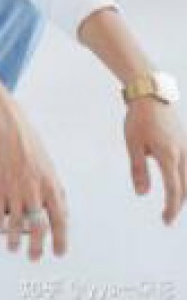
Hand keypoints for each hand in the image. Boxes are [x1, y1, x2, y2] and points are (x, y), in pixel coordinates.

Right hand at [0, 93, 67, 260]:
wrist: (3, 121)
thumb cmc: (26, 138)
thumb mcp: (47, 161)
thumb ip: (53, 185)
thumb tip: (59, 206)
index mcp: (50, 181)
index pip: (60, 218)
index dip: (60, 239)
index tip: (59, 251)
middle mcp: (33, 187)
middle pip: (38, 226)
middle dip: (37, 246)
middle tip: (34, 256)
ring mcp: (13, 185)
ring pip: (16, 222)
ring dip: (14, 239)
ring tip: (13, 248)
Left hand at [124, 98, 186, 223]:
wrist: (151, 95)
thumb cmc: (139, 119)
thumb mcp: (133, 144)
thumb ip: (138, 169)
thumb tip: (142, 194)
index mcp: (169, 155)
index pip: (173, 189)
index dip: (171, 207)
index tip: (166, 221)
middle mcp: (182, 153)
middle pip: (185, 186)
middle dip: (178, 203)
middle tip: (167, 217)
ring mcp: (186, 146)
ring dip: (183, 191)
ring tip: (173, 202)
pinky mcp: (185, 141)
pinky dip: (184, 178)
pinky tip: (177, 181)